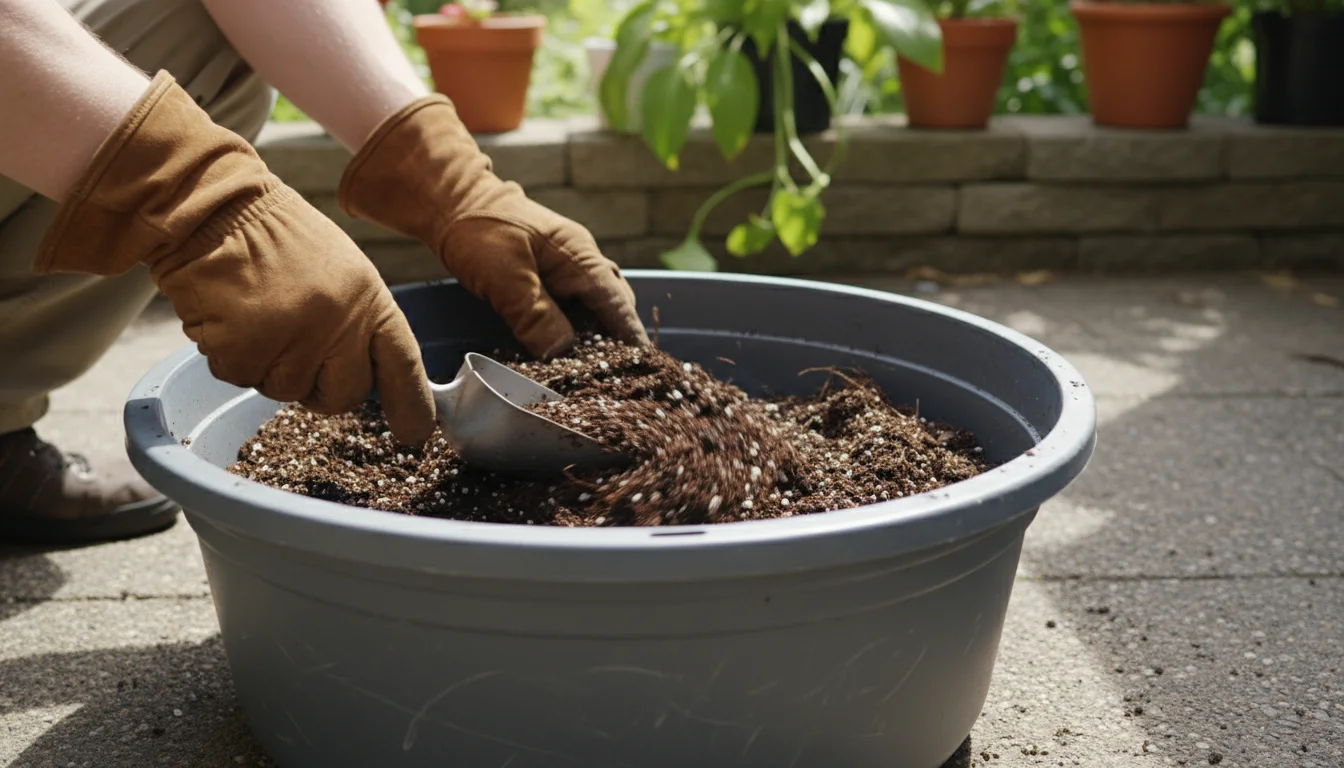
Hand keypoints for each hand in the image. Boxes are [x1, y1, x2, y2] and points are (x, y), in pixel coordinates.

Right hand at [35, 72, 435, 444]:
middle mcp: (337, 326)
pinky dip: (232, 356)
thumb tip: (368, 371)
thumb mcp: (341, 270)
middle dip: (323, 388)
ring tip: (259, 314)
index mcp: (369, 300)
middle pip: (344, 396)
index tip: (415, 433)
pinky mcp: (243, 354)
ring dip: (270, 366)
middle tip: (298, 350)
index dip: (411, 403)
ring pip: (287, 391)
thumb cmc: (277, 237)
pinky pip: (242, 378)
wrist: (213, 209)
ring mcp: (290, 343)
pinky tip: (232, 316)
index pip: (402, 363)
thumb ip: (359, 320)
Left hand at [338, 96, 649, 358]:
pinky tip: (558, 350)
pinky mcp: (546, 276)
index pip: (618, 306)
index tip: (642, 369)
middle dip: (616, 341)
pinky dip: (570, 329)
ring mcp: (565, 267)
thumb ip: (536, 316)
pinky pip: (570, 306)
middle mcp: (581, 262)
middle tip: (611, 377)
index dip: (631, 339)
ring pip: (592, 308)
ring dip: (592, 337)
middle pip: (613, 308)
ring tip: (586, 370)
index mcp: (581, 259)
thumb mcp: (506, 278)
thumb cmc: (479, 232)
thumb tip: (562, 353)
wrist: (450, 200)